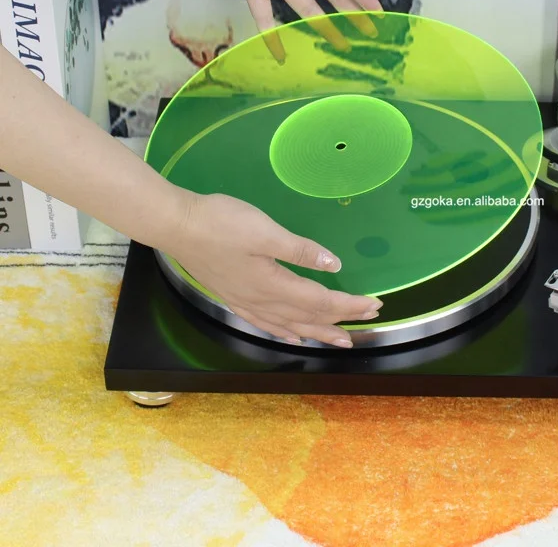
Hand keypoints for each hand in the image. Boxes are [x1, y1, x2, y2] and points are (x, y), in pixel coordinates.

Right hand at [168, 192, 381, 346]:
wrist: (177, 226)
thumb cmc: (222, 223)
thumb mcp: (266, 231)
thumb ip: (301, 250)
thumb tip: (333, 265)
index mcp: (274, 285)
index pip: (321, 302)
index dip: (349, 305)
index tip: (374, 304)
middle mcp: (262, 301)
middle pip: (310, 318)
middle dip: (342, 320)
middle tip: (369, 320)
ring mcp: (246, 302)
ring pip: (291, 325)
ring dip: (318, 332)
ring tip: (340, 340)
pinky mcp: (234, 296)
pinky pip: (267, 323)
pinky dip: (286, 332)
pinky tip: (292, 336)